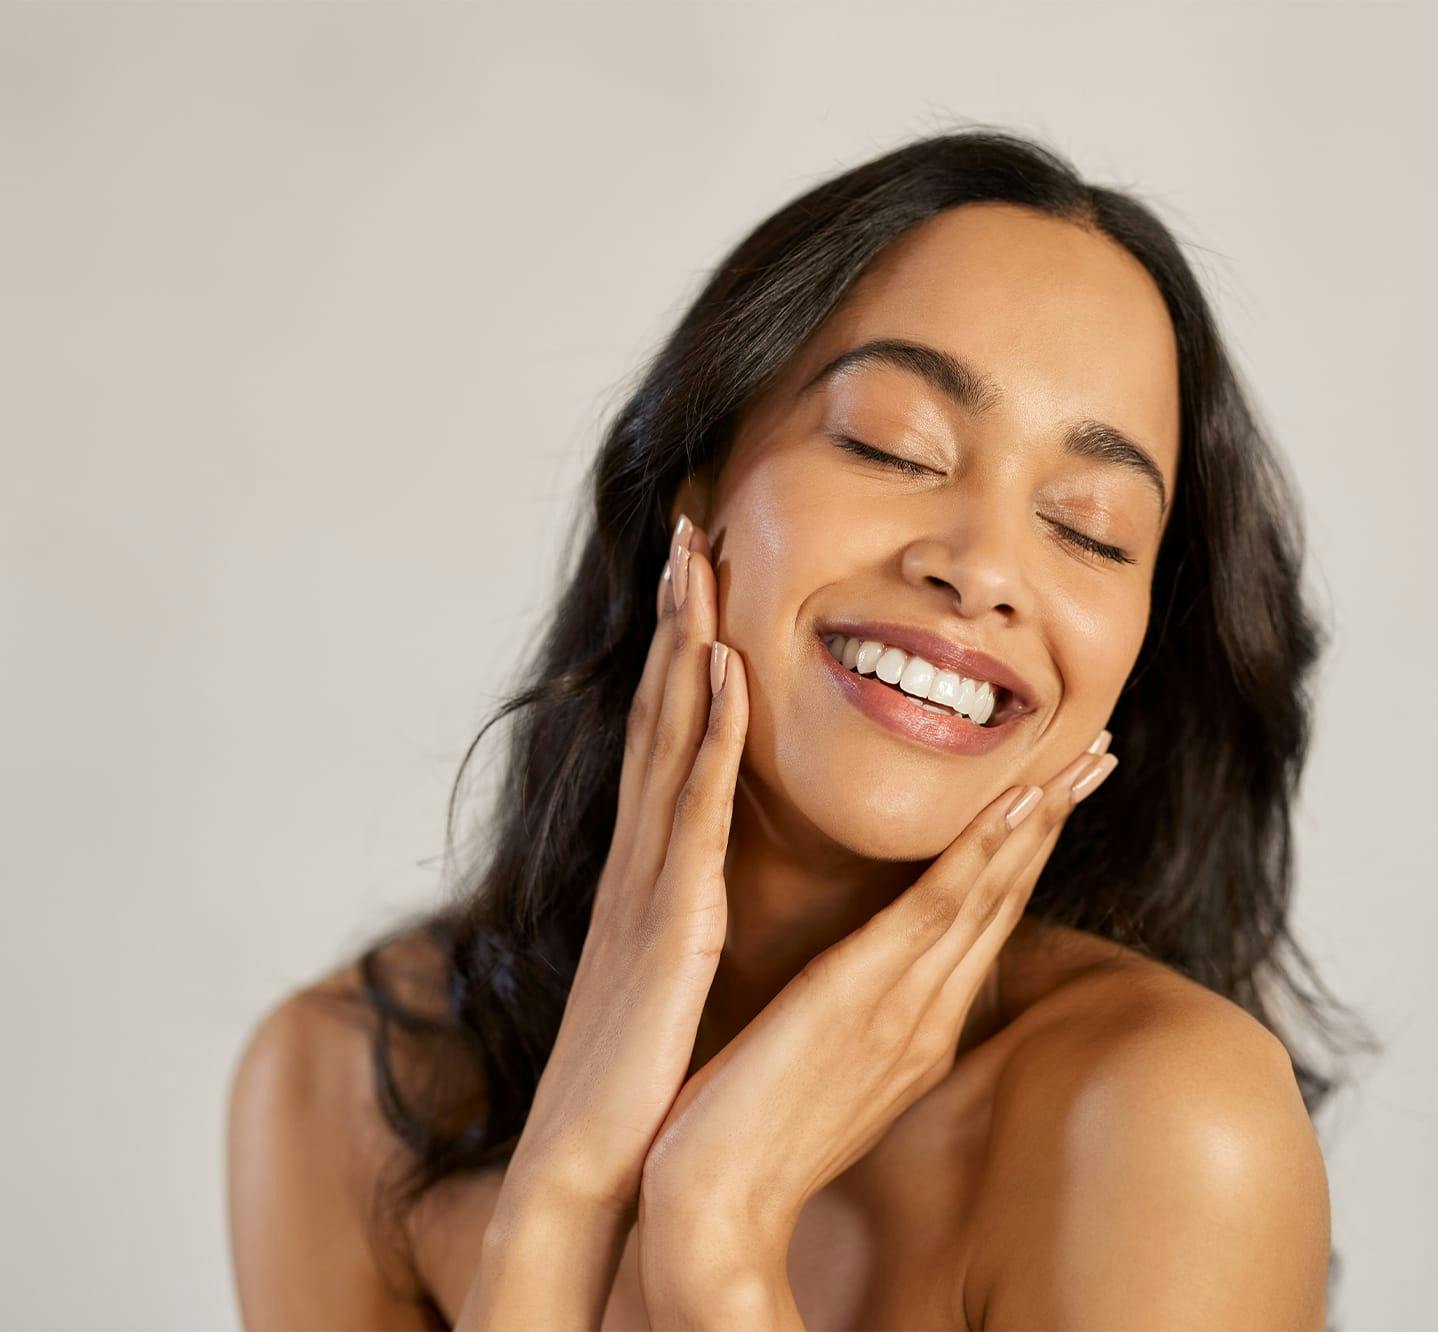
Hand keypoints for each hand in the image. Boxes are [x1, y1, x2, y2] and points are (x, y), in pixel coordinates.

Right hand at [496, 515, 749, 1220]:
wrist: (590, 1162)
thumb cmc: (635, 1071)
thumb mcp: (662, 967)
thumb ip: (677, 906)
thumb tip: (699, 872)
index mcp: (650, 866)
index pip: (667, 737)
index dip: (681, 652)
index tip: (701, 578)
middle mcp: (641, 853)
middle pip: (660, 710)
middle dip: (676, 614)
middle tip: (691, 526)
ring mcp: (650, 877)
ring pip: (670, 735)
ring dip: (686, 640)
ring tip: (700, 558)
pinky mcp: (671, 916)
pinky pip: (694, 807)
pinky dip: (710, 730)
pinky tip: (726, 667)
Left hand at [637, 731, 1118, 1256]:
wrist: (718, 1200)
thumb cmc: (755, 1130)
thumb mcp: (823, 1065)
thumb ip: (859, 1017)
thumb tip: (865, 975)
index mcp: (919, 1027)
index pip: (983, 922)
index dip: (1025, 853)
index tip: (1054, 792)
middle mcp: (929, 1014)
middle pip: (1006, 900)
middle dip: (1055, 824)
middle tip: (1099, 757)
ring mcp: (905, 1006)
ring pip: (988, 894)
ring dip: (1038, 821)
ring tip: (1081, 761)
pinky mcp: (863, 996)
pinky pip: (937, 910)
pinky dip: (982, 854)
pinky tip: (1017, 805)